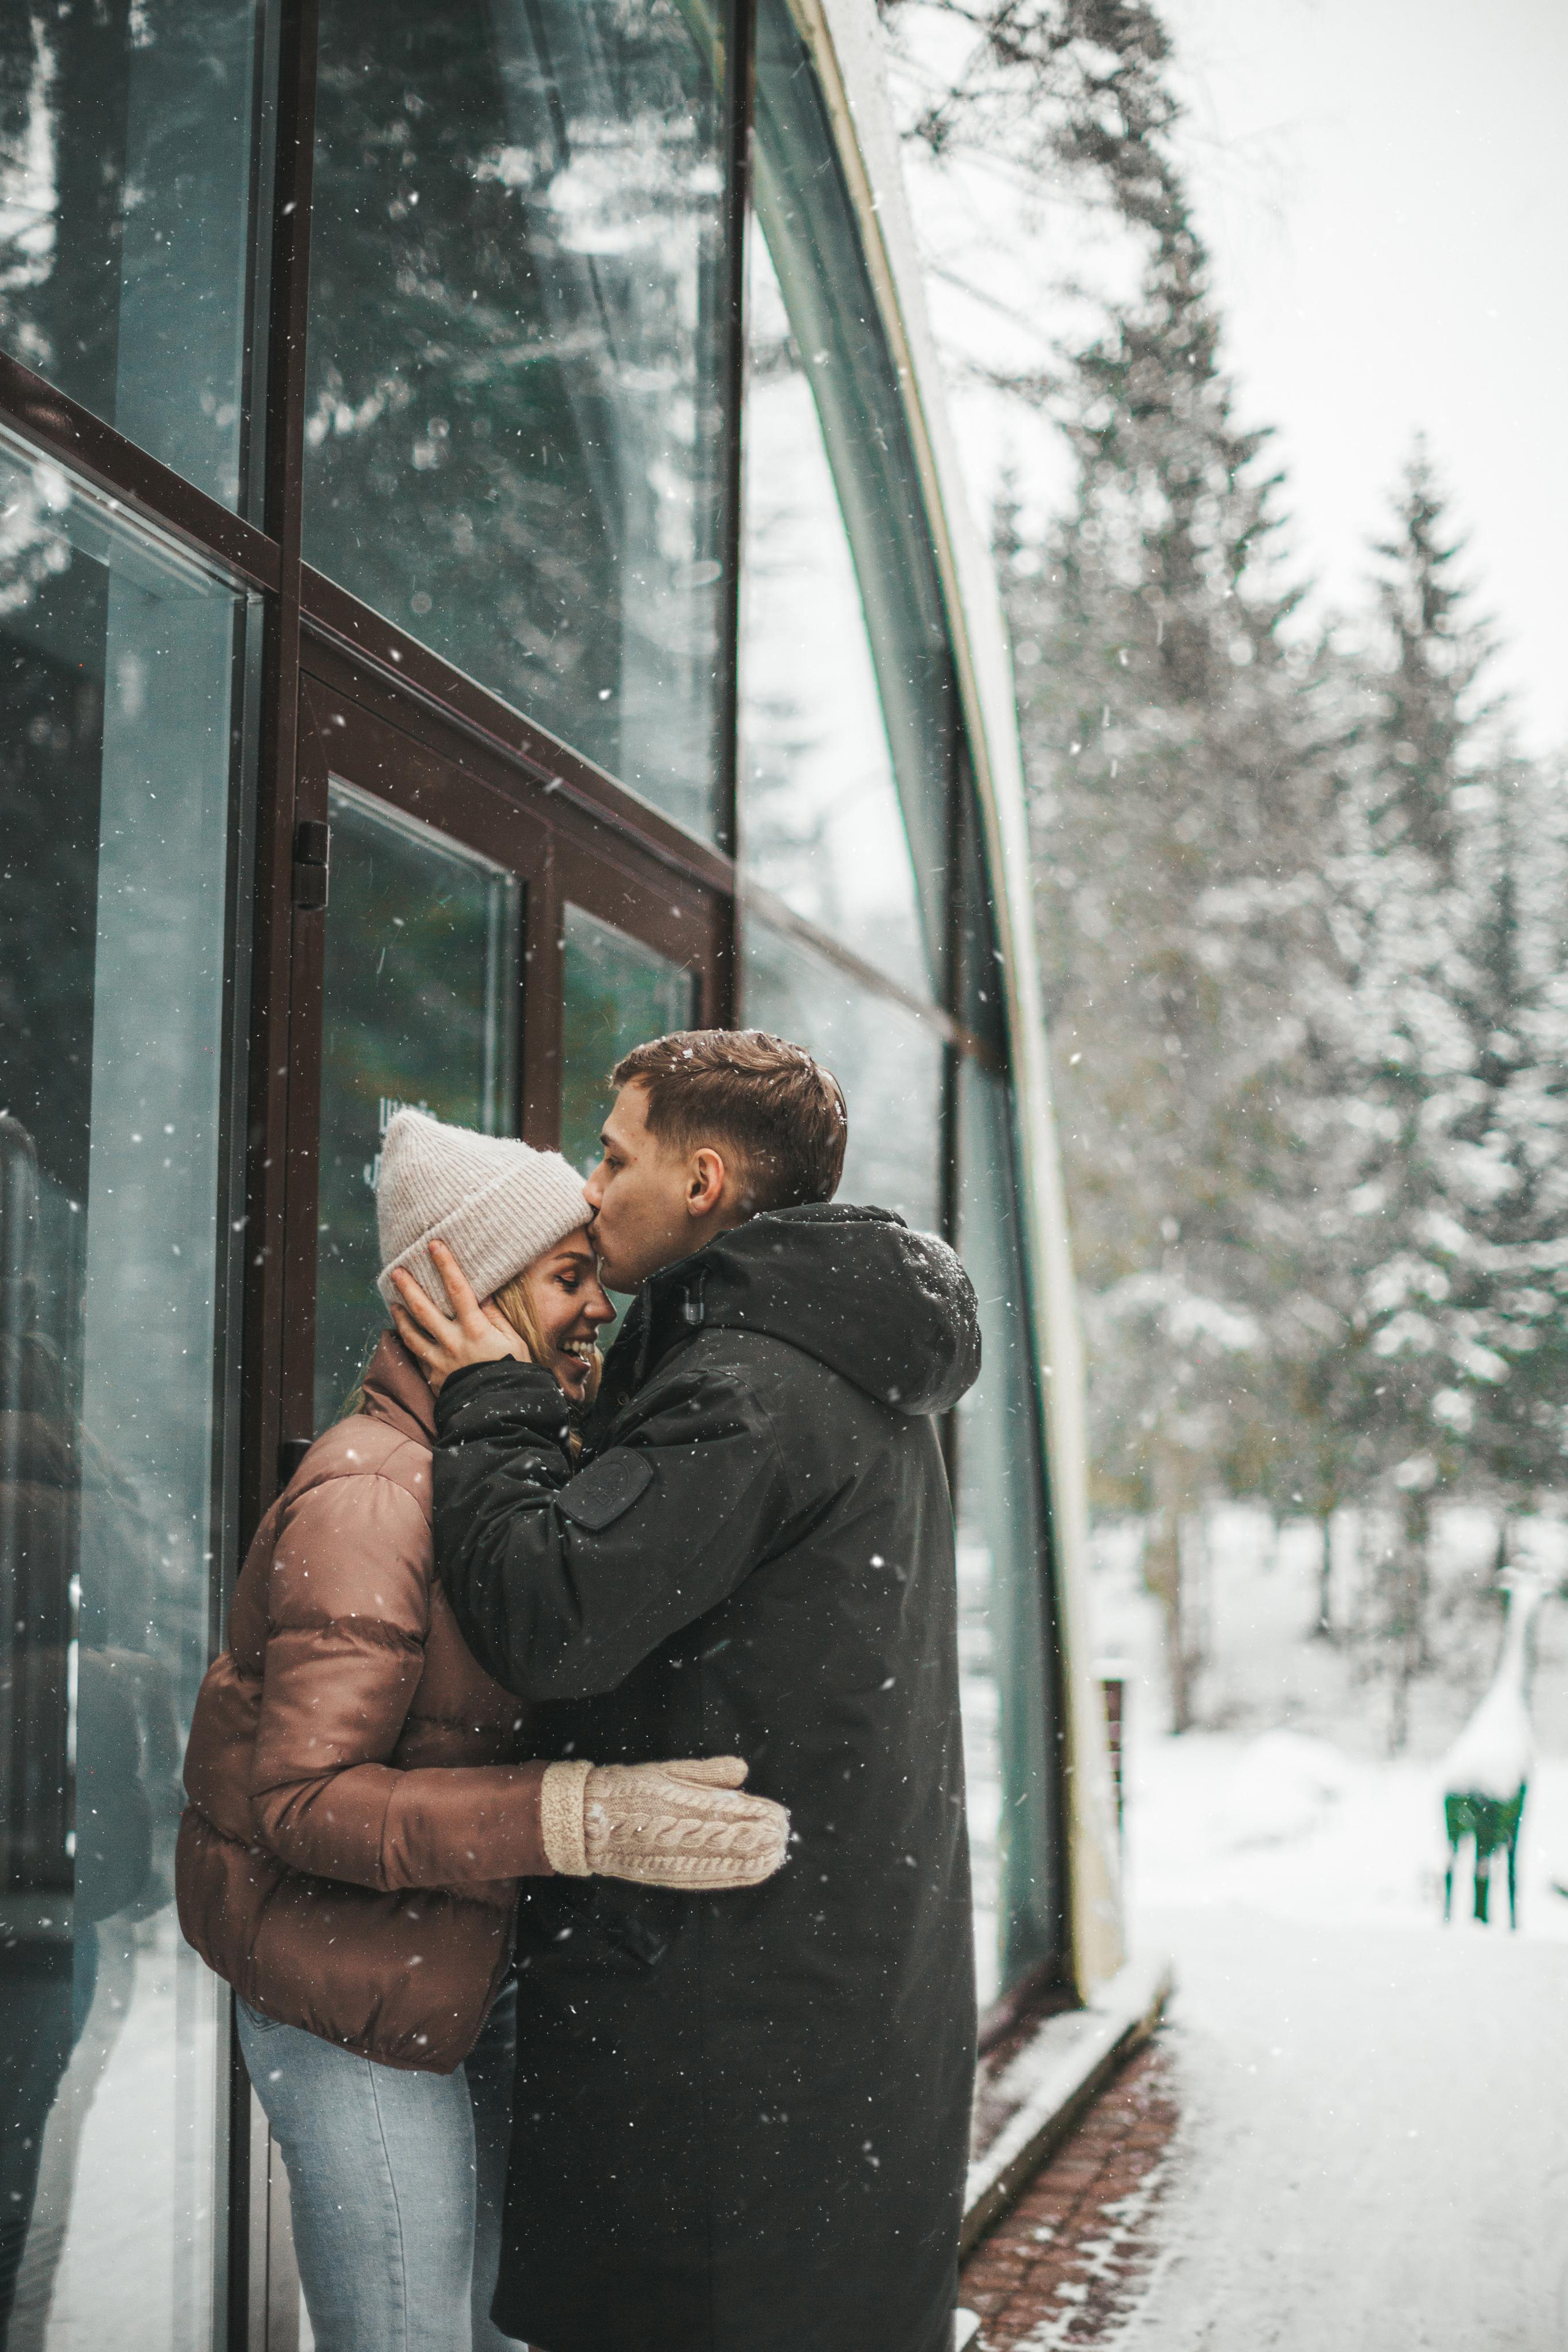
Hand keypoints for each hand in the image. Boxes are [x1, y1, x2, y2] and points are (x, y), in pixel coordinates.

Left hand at [389, 1236, 528, 1393]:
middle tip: (397, 1270)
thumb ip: (495, 1318)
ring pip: (413, 1333)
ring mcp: (439, 1360)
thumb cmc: (514, 1373)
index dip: (446, 1265)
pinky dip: (410, 1343)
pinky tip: (405, 1335)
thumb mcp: (514, 1341)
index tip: (434, 1245)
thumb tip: (483, 1295)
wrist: (499, 1411)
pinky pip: (418, 1357)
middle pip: (424, 1309)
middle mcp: (452, 1342)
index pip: (457, 1289)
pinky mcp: (434, 1376)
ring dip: (401, 1316)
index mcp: (475, 1329)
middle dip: (409, 1287)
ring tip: (393, 1303)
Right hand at [539, 1756, 789, 1890]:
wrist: (585, 1822)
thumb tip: (741, 1771)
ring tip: (775, 1857)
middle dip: (762, 1840)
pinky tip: (750, 1874)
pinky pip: (706, 1880)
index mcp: (684, 1803)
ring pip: (724, 1863)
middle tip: (784, 1838)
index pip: (732, 1811)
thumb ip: (706, 1773)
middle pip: (734, 1840)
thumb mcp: (666, 1770)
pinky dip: (732, 1877)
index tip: (780, 1815)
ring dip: (753, 1861)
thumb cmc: (627, 1790)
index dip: (759, 1815)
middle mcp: (683, 1834)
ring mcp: (676, 1859)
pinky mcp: (668, 1876)